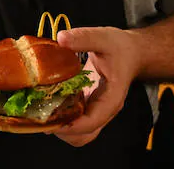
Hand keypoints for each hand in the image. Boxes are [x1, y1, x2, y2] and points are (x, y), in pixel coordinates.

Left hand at [51, 27, 141, 146]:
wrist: (130, 52)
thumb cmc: (120, 47)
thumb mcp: (103, 38)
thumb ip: (84, 38)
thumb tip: (61, 38)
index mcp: (112, 98)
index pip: (94, 120)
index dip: (73, 125)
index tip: (53, 120)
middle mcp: (104, 110)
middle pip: (84, 135)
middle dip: (63, 130)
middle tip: (42, 114)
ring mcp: (96, 110)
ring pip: (79, 134)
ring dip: (60, 128)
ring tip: (44, 110)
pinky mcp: (88, 107)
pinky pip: (75, 122)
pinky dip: (62, 119)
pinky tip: (49, 103)